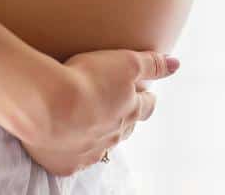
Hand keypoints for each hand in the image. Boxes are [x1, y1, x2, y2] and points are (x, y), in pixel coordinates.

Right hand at [18, 49, 179, 176]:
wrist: (48, 106)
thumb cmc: (87, 79)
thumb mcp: (126, 62)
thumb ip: (151, 64)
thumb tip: (176, 64)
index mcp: (129, 110)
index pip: (146, 107)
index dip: (148, 100)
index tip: (148, 96)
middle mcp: (113, 135)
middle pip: (126, 128)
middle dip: (126, 118)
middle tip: (121, 108)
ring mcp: (90, 152)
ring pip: (103, 145)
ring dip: (101, 134)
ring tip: (94, 124)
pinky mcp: (67, 163)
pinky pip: (76, 160)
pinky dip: (75, 150)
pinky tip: (70, 142)